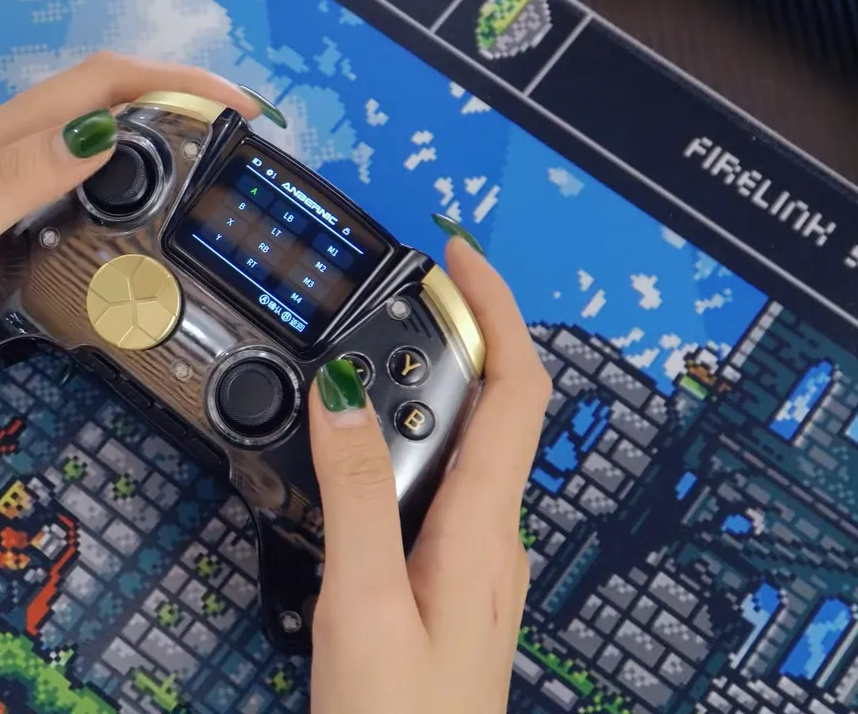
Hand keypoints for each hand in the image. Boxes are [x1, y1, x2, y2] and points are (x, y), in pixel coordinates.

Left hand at [0, 53, 267, 459]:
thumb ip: (14, 186)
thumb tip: (100, 134)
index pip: (94, 89)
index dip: (172, 85)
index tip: (238, 109)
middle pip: (89, 103)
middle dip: (168, 110)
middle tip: (228, 155)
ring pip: (65, 144)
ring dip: (131, 150)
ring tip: (182, 189)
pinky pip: (35, 186)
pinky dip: (82, 194)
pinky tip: (90, 238)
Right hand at [306, 236, 550, 712]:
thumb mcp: (361, 601)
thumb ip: (353, 493)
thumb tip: (342, 393)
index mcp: (484, 527)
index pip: (514, 387)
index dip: (494, 309)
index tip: (455, 256)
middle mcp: (494, 534)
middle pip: (494, 404)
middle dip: (453, 334)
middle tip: (393, 297)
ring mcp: (476, 556)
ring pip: (464, 443)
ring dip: (425, 387)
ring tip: (364, 362)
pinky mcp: (451, 575)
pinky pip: (442, 482)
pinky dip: (409, 439)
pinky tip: (362, 451)